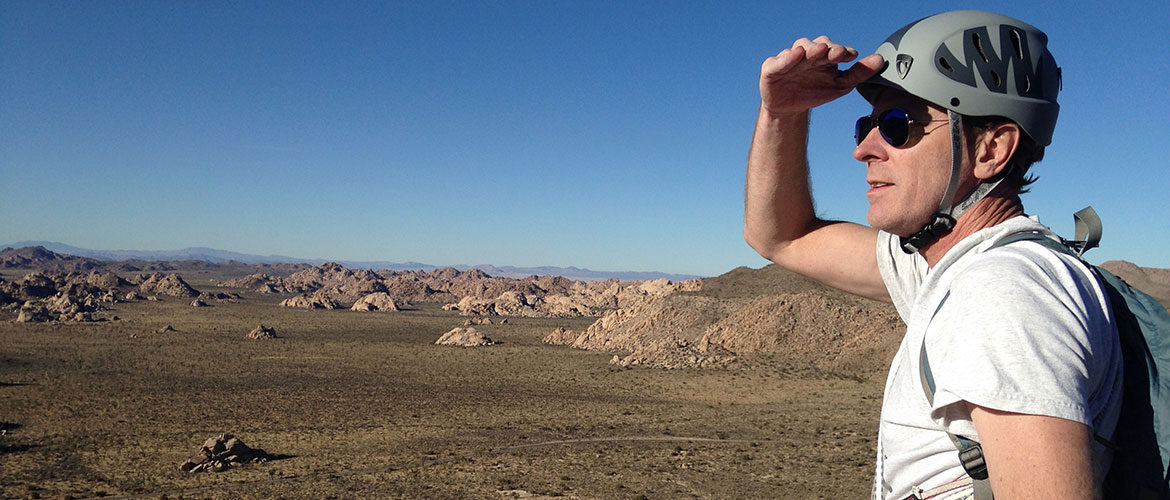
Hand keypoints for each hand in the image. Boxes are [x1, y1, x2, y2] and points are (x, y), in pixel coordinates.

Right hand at [759, 36, 883, 115]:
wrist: (789, 109)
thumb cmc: (814, 92)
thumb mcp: (840, 86)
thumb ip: (859, 73)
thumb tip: (880, 60)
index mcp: (826, 57)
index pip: (836, 49)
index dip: (843, 51)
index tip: (852, 56)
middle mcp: (809, 54)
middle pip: (820, 44)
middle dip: (829, 47)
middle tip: (837, 53)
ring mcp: (791, 58)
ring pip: (801, 47)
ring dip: (811, 48)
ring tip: (819, 51)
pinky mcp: (773, 67)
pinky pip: (780, 59)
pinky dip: (788, 56)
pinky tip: (796, 55)